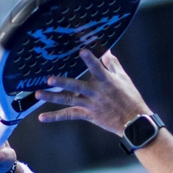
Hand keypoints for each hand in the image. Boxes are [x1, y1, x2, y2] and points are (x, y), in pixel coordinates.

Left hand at [36, 49, 151, 135]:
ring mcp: (90, 104)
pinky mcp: (88, 114)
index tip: (82, 51)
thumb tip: (106, 51)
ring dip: (53, 97)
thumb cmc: (130, 98)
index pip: (97, 67)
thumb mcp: (124, 78)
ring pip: (68, 100)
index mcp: (106, 81)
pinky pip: (69, 115)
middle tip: (49, 79)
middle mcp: (96, 92)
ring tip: (38, 94)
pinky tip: (42, 117)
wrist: (134, 122)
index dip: (90, 59)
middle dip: (63, 83)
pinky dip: (55, 117)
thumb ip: (113, 64)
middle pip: (76, 86)